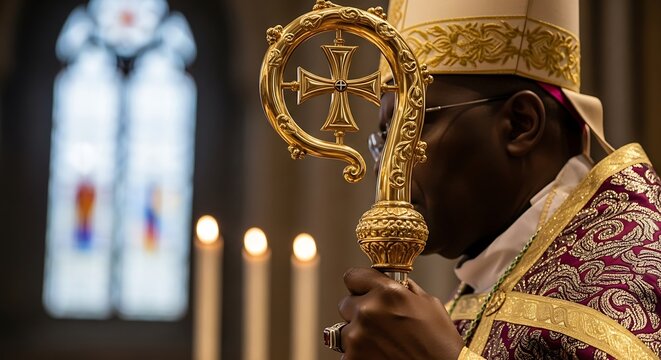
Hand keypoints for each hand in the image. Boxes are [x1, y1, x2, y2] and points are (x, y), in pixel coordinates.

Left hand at [337, 267, 463, 359]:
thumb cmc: (440, 343)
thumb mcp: (429, 304)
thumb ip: (404, 289)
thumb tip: (392, 282)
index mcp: (387, 293)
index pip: (353, 276)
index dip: (361, 285)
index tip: (365, 291)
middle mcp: (368, 311)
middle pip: (346, 303)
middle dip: (359, 311)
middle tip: (379, 323)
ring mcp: (357, 337)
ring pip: (344, 330)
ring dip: (357, 334)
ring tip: (381, 343)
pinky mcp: (352, 358)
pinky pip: (347, 351)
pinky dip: (359, 354)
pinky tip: (379, 355)